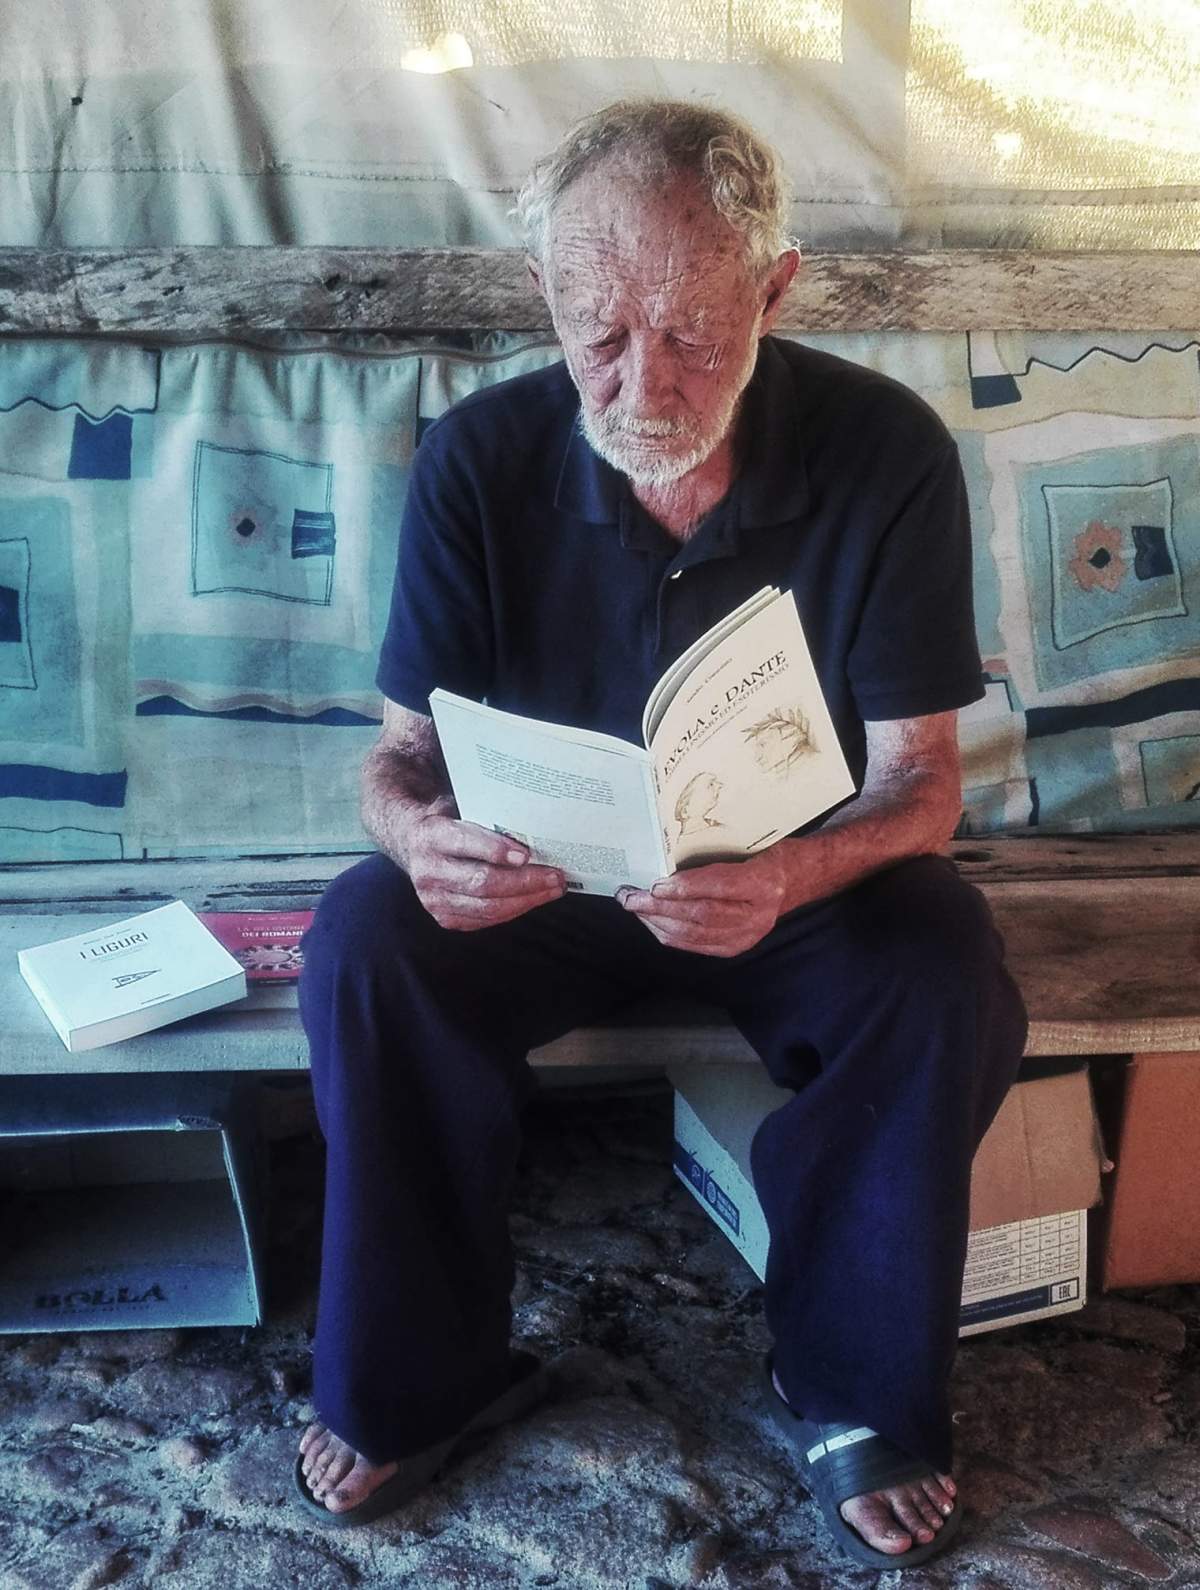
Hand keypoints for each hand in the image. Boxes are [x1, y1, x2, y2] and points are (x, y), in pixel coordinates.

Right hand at [404, 812, 565, 929]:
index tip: (527, 854)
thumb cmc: (447, 821)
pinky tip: (532, 899)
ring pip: (488, 907)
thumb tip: (532, 826)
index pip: (465, 844)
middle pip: (482, 882)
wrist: (413, 842)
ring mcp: (434, 899)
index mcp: (430, 836)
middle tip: (555, 875)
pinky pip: (486, 920)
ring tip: (552, 889)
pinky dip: (513, 910)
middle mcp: (428, 871)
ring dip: (527, 900)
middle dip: (525, 881)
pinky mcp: (445, 918)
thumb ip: (486, 817)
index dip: (497, 850)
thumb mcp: (459, 806)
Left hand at [618, 848, 787, 956]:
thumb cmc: (767, 857)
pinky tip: (653, 923)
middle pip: (700, 915)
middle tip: (630, 896)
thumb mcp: (748, 848)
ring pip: (694, 933)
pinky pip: (696, 944)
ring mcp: (747, 935)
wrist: (794, 881)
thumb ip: (712, 862)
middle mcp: (757, 914)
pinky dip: (670, 934)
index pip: (718, 887)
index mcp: (762, 883)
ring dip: (657, 921)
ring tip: (635, 907)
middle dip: (659, 907)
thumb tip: (665, 870)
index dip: (683, 888)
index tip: (655, 884)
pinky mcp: (736, 947)